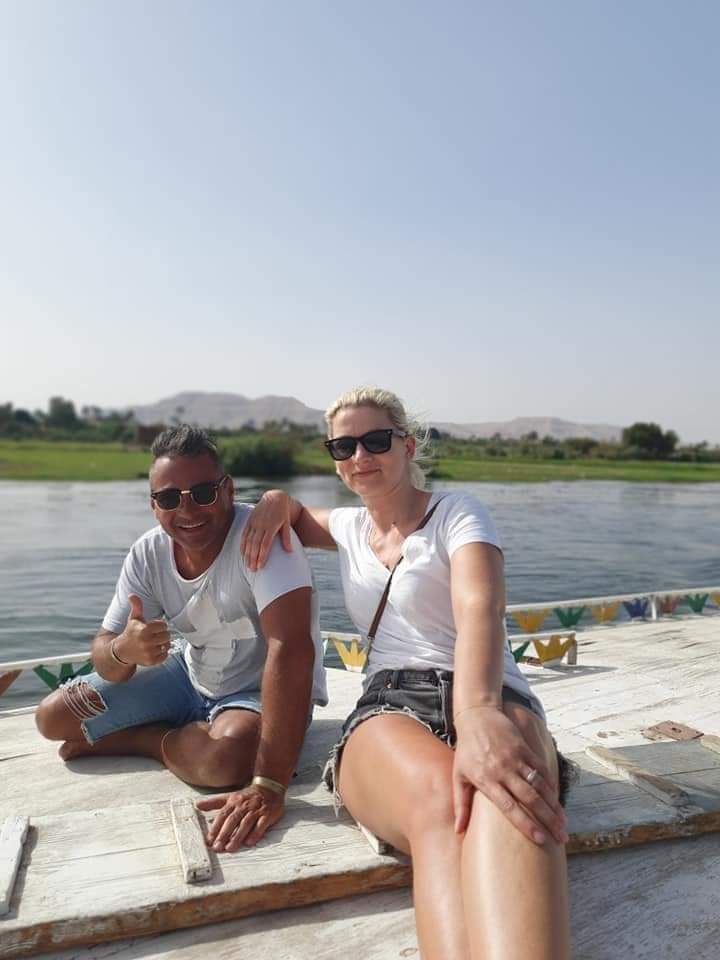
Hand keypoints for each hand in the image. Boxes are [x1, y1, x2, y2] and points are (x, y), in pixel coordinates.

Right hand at [115, 594, 170, 666]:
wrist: (121, 651)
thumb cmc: (130, 632)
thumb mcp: (133, 618)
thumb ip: (136, 606)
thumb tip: (132, 595)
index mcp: (144, 630)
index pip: (164, 625)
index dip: (159, 625)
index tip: (152, 627)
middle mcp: (146, 642)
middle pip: (167, 635)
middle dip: (162, 634)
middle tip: (154, 635)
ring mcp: (149, 653)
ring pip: (167, 645)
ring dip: (163, 643)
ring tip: (154, 642)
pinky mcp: (151, 661)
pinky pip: (165, 655)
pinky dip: (162, 653)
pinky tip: (153, 650)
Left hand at [196, 784, 285, 850]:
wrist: (269, 786)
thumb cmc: (247, 796)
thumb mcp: (230, 796)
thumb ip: (214, 802)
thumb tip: (197, 805)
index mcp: (233, 802)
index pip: (222, 816)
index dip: (215, 828)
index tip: (209, 840)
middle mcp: (244, 806)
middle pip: (232, 821)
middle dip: (224, 834)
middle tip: (217, 847)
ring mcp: (256, 810)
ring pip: (245, 824)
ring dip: (238, 836)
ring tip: (230, 848)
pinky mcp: (267, 814)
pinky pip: (261, 824)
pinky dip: (255, 833)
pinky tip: (250, 842)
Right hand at [241, 491, 293, 569]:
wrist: (274, 497)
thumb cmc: (283, 512)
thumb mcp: (287, 523)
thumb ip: (287, 538)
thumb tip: (290, 552)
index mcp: (271, 526)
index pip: (265, 545)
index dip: (262, 556)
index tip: (260, 566)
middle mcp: (261, 525)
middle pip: (255, 545)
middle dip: (253, 558)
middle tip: (252, 570)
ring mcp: (254, 523)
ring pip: (248, 541)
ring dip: (247, 554)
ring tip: (247, 565)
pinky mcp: (249, 520)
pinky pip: (244, 534)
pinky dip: (242, 544)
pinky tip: (242, 553)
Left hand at [452, 707, 567, 845]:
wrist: (476, 715)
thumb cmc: (466, 749)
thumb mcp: (458, 776)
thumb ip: (460, 805)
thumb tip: (458, 831)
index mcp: (486, 780)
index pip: (509, 808)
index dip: (526, 824)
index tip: (541, 840)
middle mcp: (503, 770)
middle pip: (530, 799)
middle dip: (547, 820)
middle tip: (561, 838)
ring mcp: (515, 758)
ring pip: (539, 785)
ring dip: (553, 805)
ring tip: (563, 823)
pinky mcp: (524, 747)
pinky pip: (541, 768)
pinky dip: (551, 784)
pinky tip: (558, 799)